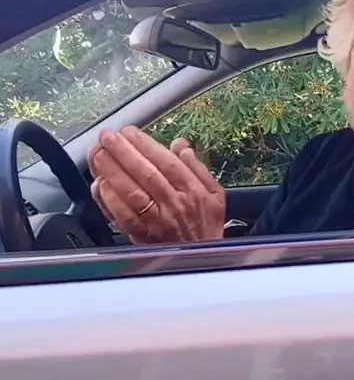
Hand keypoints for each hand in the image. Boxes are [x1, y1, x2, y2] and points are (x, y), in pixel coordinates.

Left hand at [88, 126, 225, 243]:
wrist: (204, 261)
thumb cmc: (207, 225)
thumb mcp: (215, 193)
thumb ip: (198, 167)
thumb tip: (181, 146)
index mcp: (193, 191)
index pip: (167, 162)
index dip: (146, 145)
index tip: (130, 132)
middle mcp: (175, 204)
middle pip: (146, 174)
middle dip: (124, 152)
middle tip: (107, 137)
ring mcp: (157, 221)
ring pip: (132, 193)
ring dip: (112, 171)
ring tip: (98, 154)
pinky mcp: (142, 236)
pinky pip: (123, 216)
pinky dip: (109, 200)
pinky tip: (100, 184)